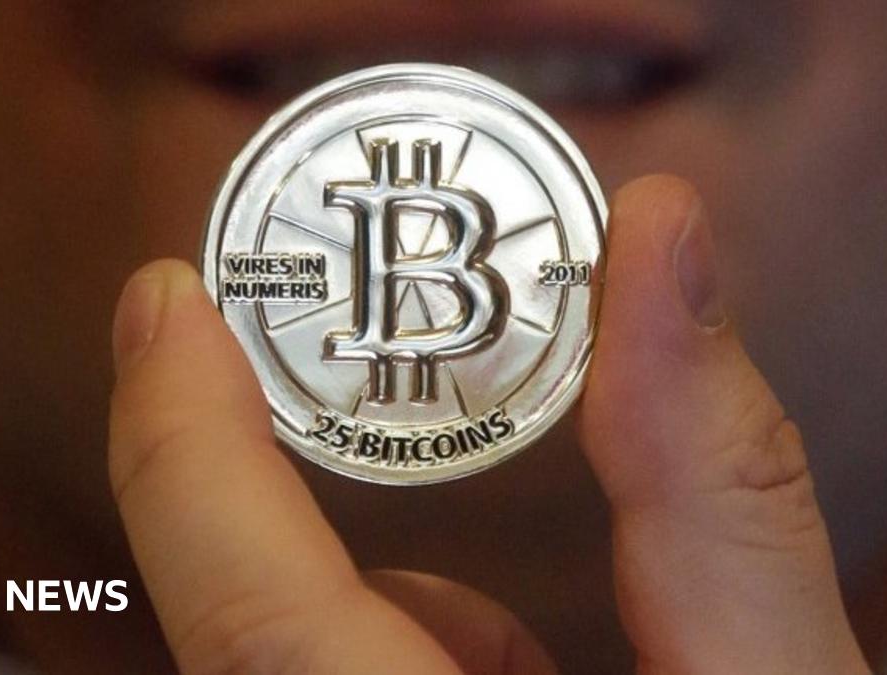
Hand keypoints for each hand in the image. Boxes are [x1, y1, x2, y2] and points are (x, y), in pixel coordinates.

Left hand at [108, 176, 870, 673]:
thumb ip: (722, 484)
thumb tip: (658, 241)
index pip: (259, 630)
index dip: (185, 453)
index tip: (164, 307)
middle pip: (258, 655)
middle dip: (264, 516)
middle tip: (254, 371)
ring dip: (382, 630)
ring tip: (506, 639)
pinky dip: (405, 672)